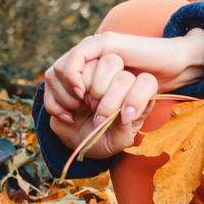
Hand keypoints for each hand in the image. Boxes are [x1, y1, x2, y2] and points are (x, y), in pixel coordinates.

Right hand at [43, 53, 158, 157]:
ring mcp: (90, 69)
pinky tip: (67, 115)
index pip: (145, 80)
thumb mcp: (118, 141)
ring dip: (76, 92)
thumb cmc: (104, 139)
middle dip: (101, 91)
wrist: (79, 141)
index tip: (123, 117)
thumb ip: (125, 130)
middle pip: (111, 62)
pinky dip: (59, 97)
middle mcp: (116, 73)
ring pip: (84, 62)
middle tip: (95, 110)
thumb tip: (124, 114)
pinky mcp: (66, 72)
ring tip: (78, 110)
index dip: (134, 97)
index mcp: (136, 89)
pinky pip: (58, 72)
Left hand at [44, 27, 203, 123]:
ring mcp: (95, 49)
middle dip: (63, 99)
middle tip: (84, 112)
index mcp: (86, 74)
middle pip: (55, 76)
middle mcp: (87, 60)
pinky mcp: (106, 42)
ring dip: (75, 91)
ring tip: (93, 106)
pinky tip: (84, 91)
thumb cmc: (146, 93)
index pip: (52, 81)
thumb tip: (64, 115)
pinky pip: (77, 55)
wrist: (173, 68)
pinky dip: (74, 74)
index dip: (53, 101)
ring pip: (66, 69)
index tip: (68, 118)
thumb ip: (93, 114)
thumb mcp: (114, 113)